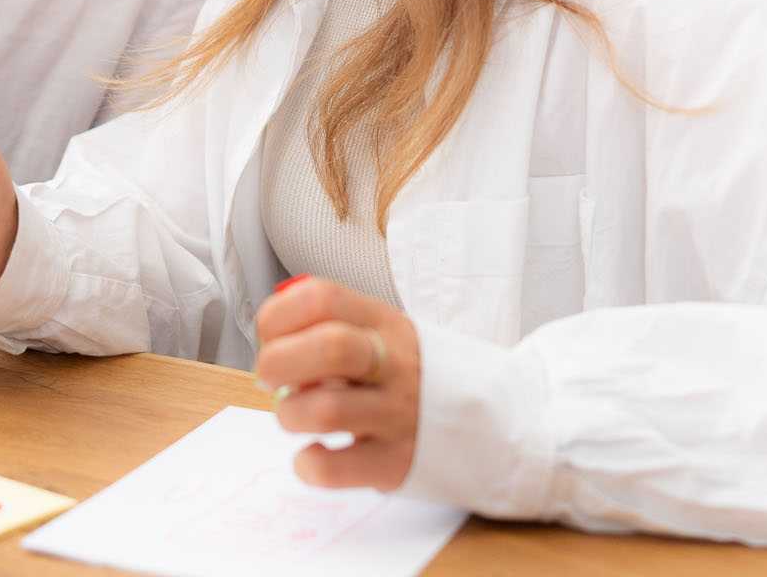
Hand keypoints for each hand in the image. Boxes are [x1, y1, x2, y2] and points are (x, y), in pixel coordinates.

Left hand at [255, 276, 422, 490]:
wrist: (496, 421)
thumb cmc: (417, 374)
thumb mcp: (387, 332)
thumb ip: (336, 326)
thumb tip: (272, 338)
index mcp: (383, 322)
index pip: (322, 298)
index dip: (279, 315)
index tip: (270, 337)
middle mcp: (394, 363)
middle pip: (328, 347)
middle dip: (277, 362)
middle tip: (270, 379)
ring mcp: (398, 415)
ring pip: (325, 410)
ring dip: (290, 414)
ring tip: (295, 417)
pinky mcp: (396, 463)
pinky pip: (337, 468)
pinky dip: (309, 464)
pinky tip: (312, 454)